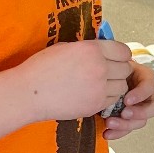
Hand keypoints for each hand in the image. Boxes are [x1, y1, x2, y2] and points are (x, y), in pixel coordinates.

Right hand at [16, 39, 133, 121]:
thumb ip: (88, 48)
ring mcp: (99, 88)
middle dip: (119, 70)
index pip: (123, 51)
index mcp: (92, 49)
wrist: (28, 93)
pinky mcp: (95, 105)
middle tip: (107, 72)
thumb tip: (103, 50)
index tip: (115, 58)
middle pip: (126, 69)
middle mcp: (99, 67)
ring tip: (101, 84)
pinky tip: (94, 94)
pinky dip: (107, 97)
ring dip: (115, 85)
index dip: (120, 55)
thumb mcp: (65, 47)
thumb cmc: (41, 67)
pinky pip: (113, 100)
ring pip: (122, 86)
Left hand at [102, 60, 153, 139]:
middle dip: (140, 112)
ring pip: (142, 121)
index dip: (141, 94)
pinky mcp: (130, 119)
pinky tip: (107, 133)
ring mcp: (139, 107)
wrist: (98, 77)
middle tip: (124, 114)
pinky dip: (118, 132)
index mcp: (144, 77)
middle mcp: (146, 94)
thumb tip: (110, 78)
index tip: (127, 100)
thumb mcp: (112, 63)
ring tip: (109, 124)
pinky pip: (129, 129)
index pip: (151, 85)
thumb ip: (113, 69)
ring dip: (127, 125)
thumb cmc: (108, 68)